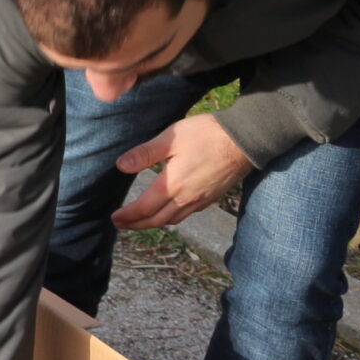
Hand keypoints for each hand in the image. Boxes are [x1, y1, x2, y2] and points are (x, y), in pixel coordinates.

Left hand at [111, 114, 252, 230]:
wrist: (244, 140)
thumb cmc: (206, 135)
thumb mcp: (170, 138)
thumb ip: (144, 154)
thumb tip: (120, 166)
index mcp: (173, 185)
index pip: (144, 208)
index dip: (128, 216)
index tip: (115, 218)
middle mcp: (186, 198)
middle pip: (158, 220)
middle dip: (137, 225)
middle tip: (121, 225)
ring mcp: (201, 200)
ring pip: (173, 220)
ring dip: (154, 224)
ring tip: (141, 222)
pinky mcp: (212, 197)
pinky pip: (187, 214)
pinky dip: (172, 218)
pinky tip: (169, 211)